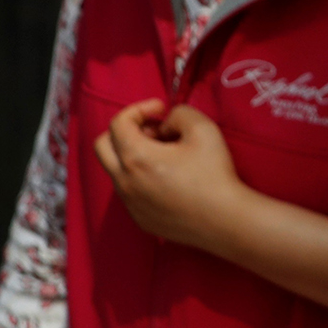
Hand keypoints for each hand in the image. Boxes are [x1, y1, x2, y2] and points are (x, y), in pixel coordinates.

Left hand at [93, 100, 246, 252]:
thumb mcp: (203, 129)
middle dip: (125, 131)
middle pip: (102, 146)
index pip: (118, 123)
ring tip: (168, 156)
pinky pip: (130, 191)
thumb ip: (179, 113)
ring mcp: (129, 203)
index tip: (161, 109)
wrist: (224, 220)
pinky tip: (170, 181)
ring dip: (135, 155)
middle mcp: (123, 181)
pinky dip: (142, 178)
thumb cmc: (213, 173)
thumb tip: (166, 124)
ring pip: (117, 170)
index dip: (138, 108)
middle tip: (154, 131)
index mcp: (135, 157)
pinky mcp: (139, 218)